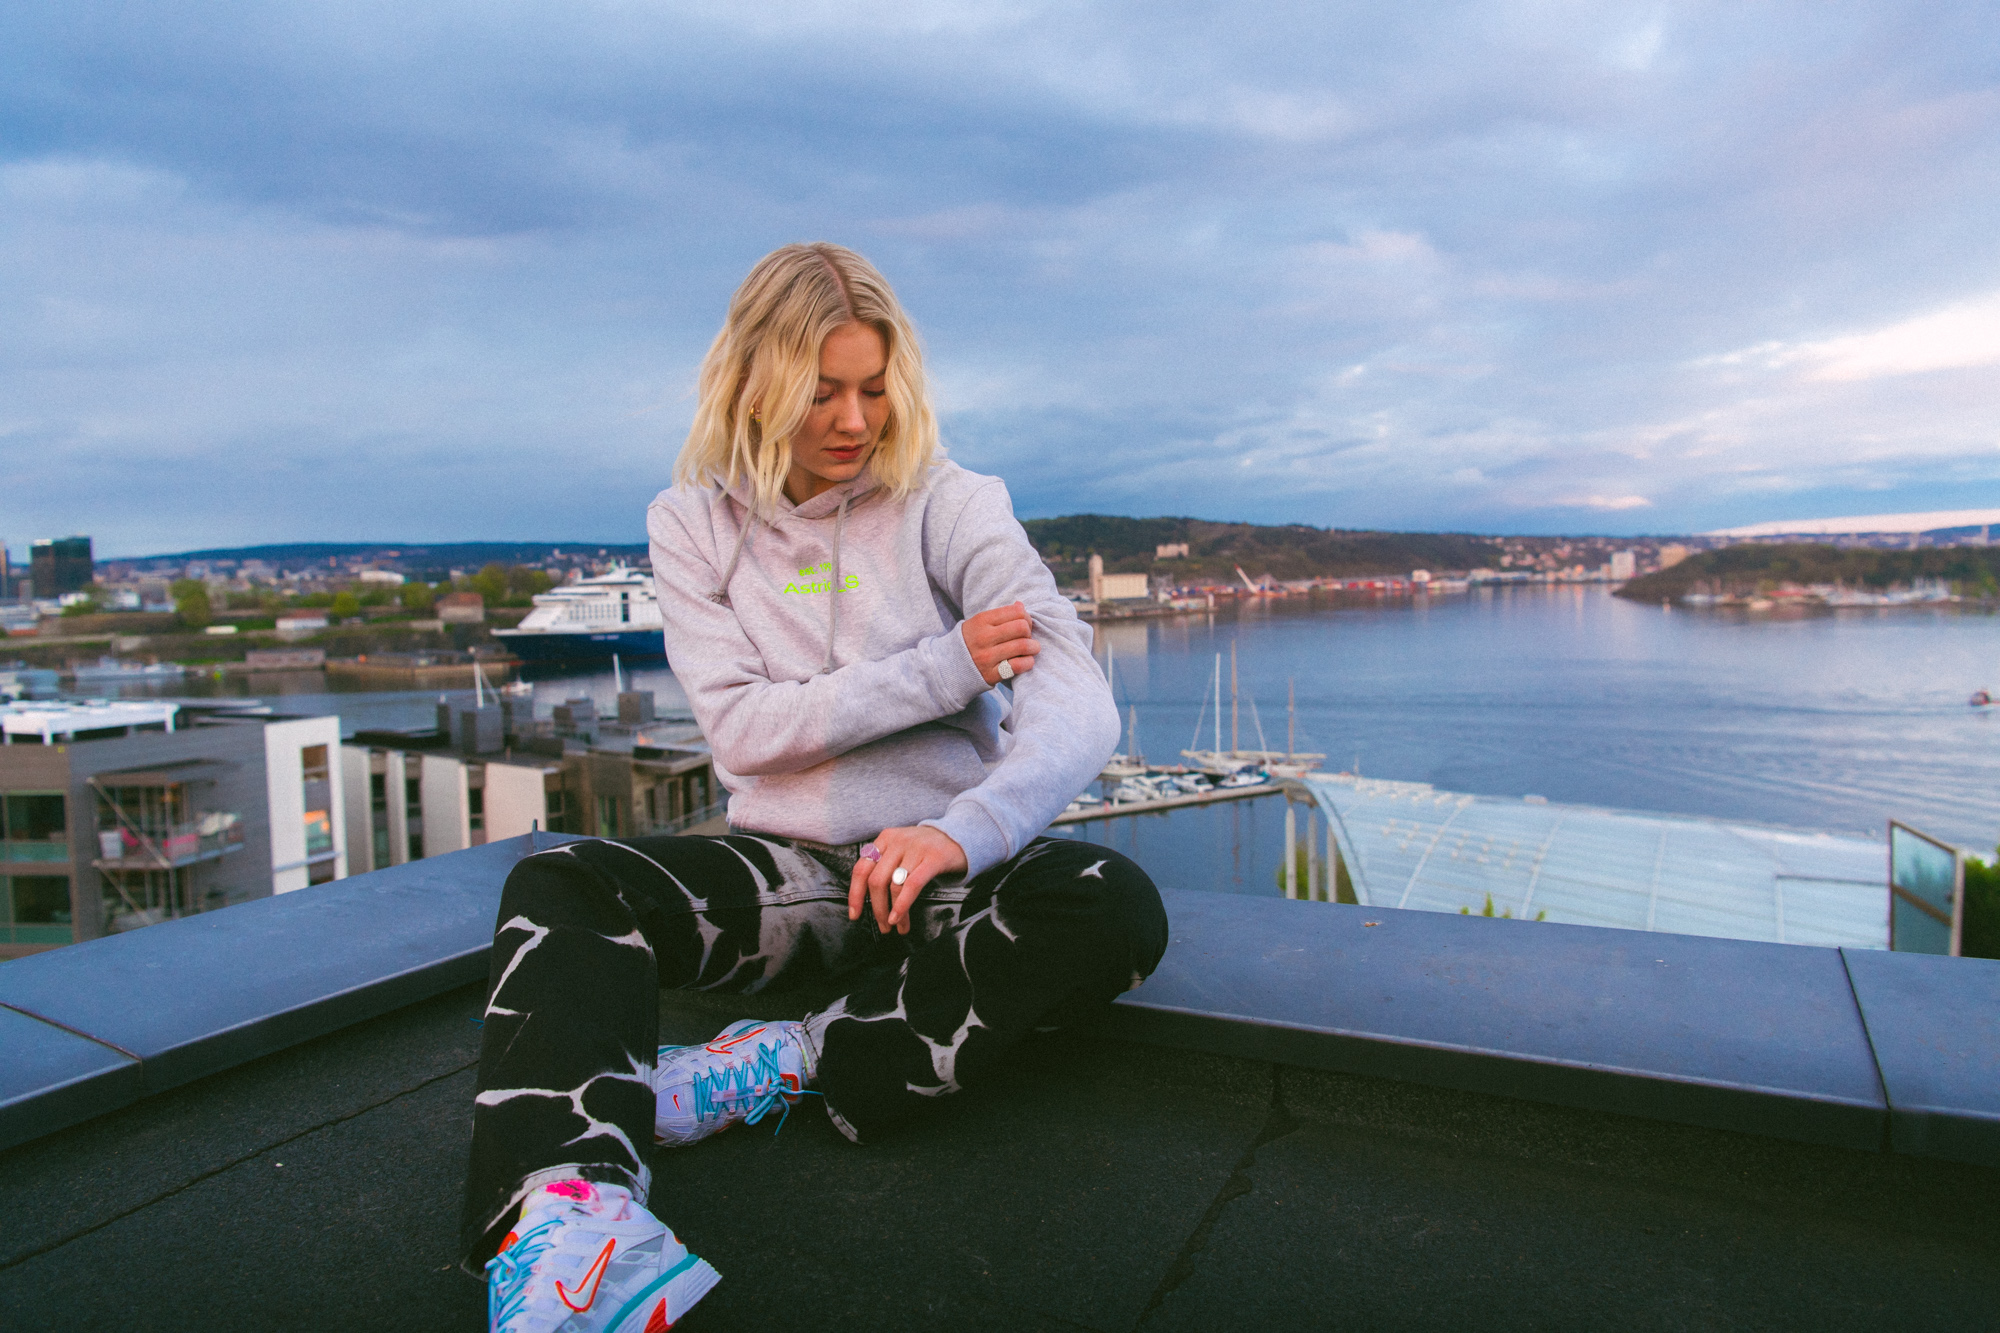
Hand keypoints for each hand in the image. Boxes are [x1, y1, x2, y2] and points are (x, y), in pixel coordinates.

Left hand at [849, 825, 967, 934]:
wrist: (961, 835)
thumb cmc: (927, 849)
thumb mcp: (901, 849)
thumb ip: (885, 865)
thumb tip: (867, 898)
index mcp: (885, 839)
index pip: (861, 868)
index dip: (855, 894)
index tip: (855, 914)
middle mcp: (898, 841)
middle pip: (876, 880)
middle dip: (876, 908)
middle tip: (882, 926)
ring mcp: (916, 848)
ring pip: (894, 886)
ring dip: (892, 912)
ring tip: (897, 926)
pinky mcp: (934, 858)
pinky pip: (912, 885)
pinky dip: (903, 905)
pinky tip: (900, 918)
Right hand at [961, 601, 1039, 685]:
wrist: (950, 666)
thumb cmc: (970, 641)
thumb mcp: (980, 623)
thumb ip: (1000, 615)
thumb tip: (1021, 606)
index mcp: (982, 621)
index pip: (1016, 612)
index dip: (1026, 617)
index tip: (1025, 623)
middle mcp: (984, 637)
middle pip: (1021, 627)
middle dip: (1030, 631)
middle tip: (1028, 637)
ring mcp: (987, 656)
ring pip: (1022, 646)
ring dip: (1033, 647)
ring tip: (1033, 648)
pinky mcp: (991, 674)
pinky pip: (1018, 665)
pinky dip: (1028, 662)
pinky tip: (1027, 661)